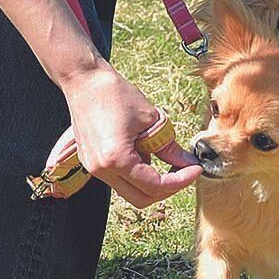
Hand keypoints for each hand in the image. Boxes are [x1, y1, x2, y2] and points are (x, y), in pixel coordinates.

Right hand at [57, 59, 202, 207]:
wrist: (83, 79)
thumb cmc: (114, 93)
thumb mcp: (150, 119)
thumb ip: (169, 147)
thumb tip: (188, 163)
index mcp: (116, 159)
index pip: (154, 186)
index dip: (180, 181)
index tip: (195, 169)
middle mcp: (101, 169)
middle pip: (141, 198)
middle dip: (166, 188)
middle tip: (182, 171)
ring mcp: (92, 167)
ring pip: (129, 190)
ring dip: (149, 180)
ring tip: (160, 153)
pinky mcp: (90, 161)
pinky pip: (117, 178)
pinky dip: (134, 171)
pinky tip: (142, 149)